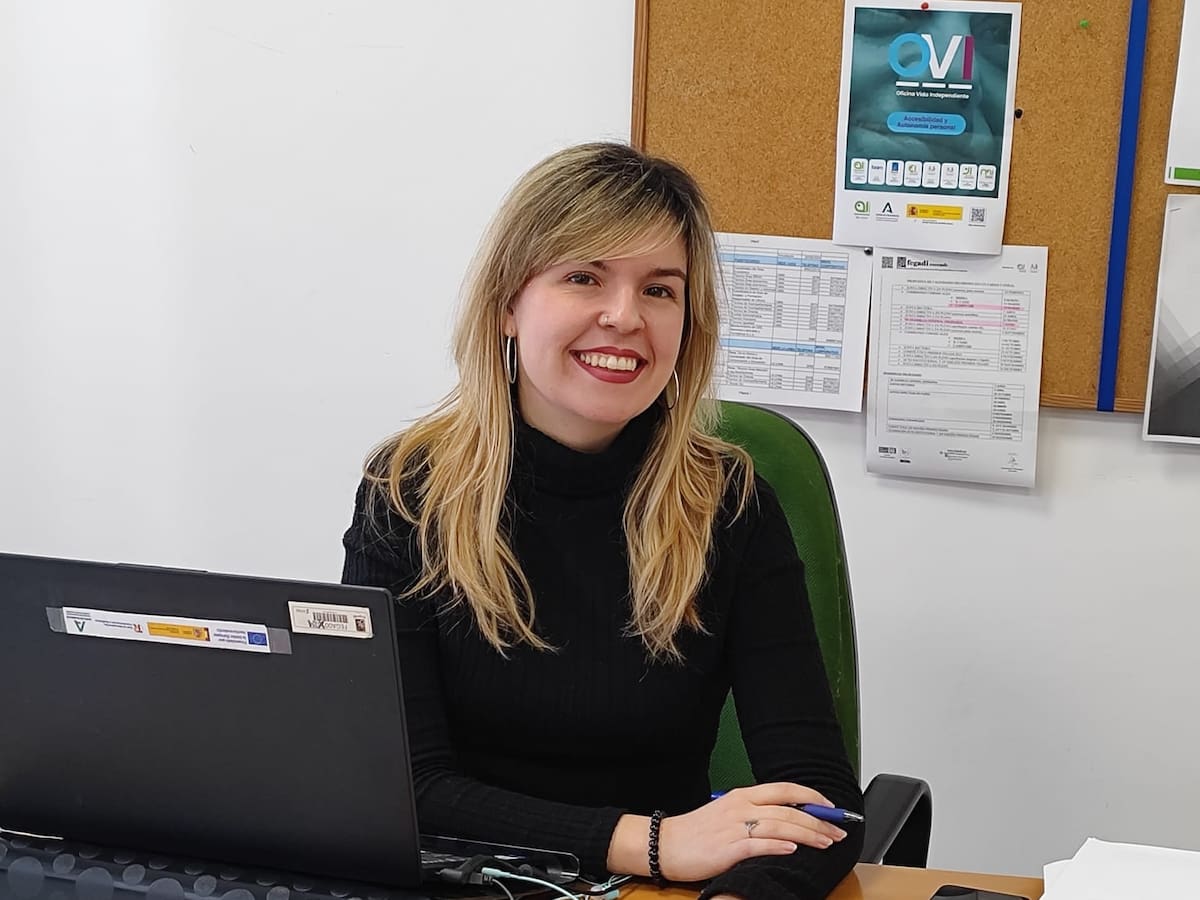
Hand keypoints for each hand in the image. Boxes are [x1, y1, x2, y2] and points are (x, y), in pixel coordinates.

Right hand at [658, 783, 848, 881]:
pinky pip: (758, 843)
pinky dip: (778, 845)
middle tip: (838, 831)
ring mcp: (734, 826)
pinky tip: (793, 849)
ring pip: (780, 825)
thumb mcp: (728, 814)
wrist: (666, 845)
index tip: (832, 809)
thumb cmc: (697, 833)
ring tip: (826, 843)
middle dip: (818, 820)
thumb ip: (755, 814)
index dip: (812, 798)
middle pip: (788, 808)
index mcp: (742, 796)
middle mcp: (741, 806)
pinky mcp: (728, 847)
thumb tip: (787, 822)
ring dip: (807, 834)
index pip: (785, 790)